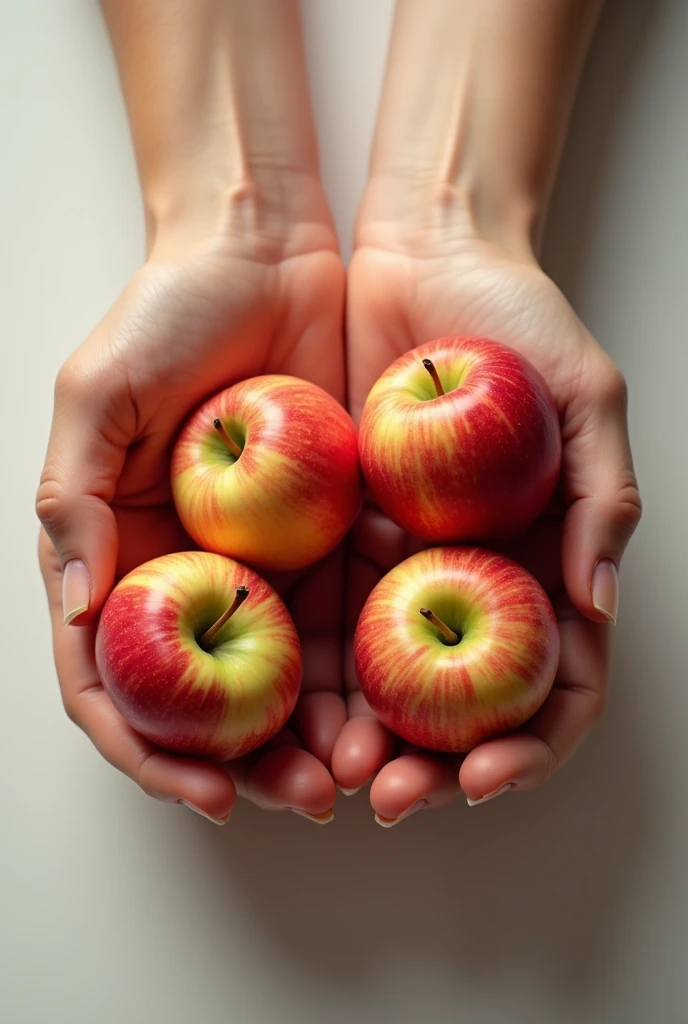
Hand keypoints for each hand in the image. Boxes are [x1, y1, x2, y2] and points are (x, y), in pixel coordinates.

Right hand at [37, 210, 346, 823]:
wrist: (266, 248)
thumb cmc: (168, 308)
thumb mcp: (99, 394)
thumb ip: (75, 500)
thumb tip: (76, 611)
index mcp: (123, 553)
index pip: (118, 677)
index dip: (150, 747)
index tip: (202, 790)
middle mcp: (194, 572)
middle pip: (212, 699)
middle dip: (254, 764)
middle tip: (307, 798)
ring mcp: (267, 559)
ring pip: (291, 675)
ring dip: (323, 733)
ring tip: (364, 769)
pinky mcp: (332, 531)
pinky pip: (351, 612)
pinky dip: (371, 665)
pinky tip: (400, 698)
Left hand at [335, 220, 641, 823]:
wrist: (423, 254)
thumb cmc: (517, 321)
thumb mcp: (584, 397)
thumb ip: (600, 498)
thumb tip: (598, 603)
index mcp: (545, 564)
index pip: (553, 686)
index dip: (529, 746)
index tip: (483, 776)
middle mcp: (476, 579)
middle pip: (464, 706)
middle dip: (433, 765)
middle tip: (389, 794)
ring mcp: (407, 563)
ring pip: (389, 681)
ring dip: (363, 737)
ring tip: (326, 769)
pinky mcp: (344, 534)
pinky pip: (329, 616)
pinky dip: (313, 671)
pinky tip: (287, 701)